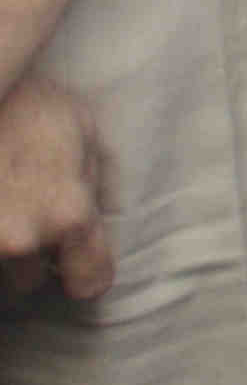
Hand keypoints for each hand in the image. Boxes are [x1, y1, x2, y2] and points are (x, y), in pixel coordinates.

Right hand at [0, 80, 112, 305]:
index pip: (89, 283)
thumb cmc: (27, 101)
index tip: (76, 266)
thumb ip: (93, 182)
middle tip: (23, 219)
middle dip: (28, 258)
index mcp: (69, 213)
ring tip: (5, 205)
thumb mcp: (81, 128)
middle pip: (28, 281)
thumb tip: (99, 219)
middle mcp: (20, 237)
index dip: (85, 274)